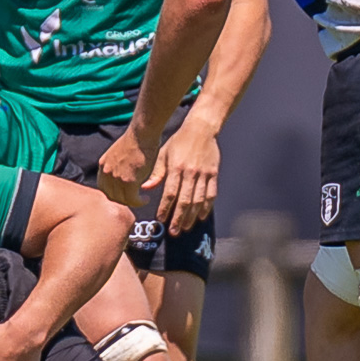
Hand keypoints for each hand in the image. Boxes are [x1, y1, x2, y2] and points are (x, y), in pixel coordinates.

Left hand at [97, 129, 156, 209]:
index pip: (103, 187)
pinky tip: (146, 199)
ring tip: (141, 200)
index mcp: (103, 165)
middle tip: (134, 200)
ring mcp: (116, 178)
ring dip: (132, 202)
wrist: (142, 134)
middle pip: (111, 195)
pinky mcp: (128, 181)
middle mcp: (107, 173)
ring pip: (122, 200)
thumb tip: (124, 176)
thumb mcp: (119, 153)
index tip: (123, 195)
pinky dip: (139, 202)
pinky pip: (132, 199)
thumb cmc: (137, 139)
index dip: (113, 193)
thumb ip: (117, 166)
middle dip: (122, 200)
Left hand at [150, 117, 219, 234]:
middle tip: (173, 232)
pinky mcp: (213, 174)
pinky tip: (202, 217)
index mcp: (176, 168)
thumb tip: (145, 188)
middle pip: (185, 201)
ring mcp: (204, 174)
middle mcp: (190, 173)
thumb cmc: (179, 141)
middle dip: (178, 218)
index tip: (161, 220)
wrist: (201, 128)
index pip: (170, 193)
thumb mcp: (163, 154)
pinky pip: (211, 194)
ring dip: (192, 217)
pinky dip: (207, 207)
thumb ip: (156, 173)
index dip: (166, 208)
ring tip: (185, 228)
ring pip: (198, 200)